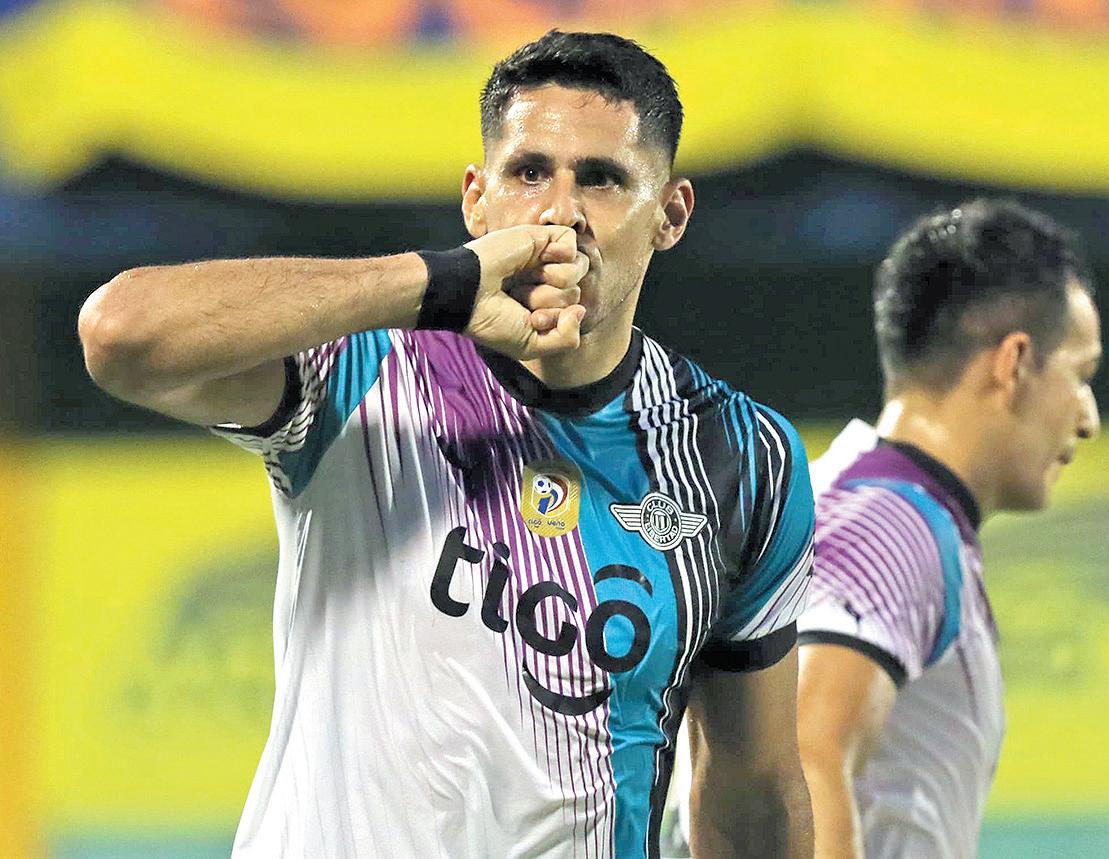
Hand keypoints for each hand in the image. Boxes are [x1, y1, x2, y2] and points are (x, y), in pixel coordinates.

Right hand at [464, 225, 587, 358]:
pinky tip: (542, 258)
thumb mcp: (531, 345)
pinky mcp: (539, 238)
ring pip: (578, 270)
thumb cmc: (492, 322)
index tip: (529, 320)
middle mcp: (544, 282)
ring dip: (553, 283)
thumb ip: (566, 339)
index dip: (556, 321)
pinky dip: (562, 255)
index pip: (574, 313)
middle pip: (576, 294)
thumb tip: (582, 310)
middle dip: (551, 303)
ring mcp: (542, 259)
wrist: (466, 294)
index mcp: (543, 306)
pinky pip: (572, 243)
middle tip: (521, 299)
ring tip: (524, 282)